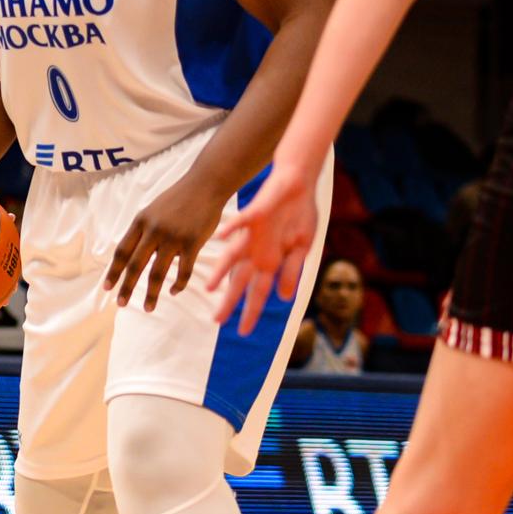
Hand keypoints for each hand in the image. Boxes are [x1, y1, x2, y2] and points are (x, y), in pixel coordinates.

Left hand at [104, 177, 227, 311]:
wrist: (205, 184)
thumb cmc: (178, 199)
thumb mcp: (153, 210)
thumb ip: (143, 231)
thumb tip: (131, 255)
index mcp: (140, 221)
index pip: (122, 251)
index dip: (113, 271)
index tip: (107, 288)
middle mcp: (153, 230)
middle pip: (135, 265)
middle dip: (126, 287)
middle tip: (120, 304)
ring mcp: (173, 237)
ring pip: (157, 272)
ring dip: (151, 293)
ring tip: (148, 308)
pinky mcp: (192, 242)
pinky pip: (183, 270)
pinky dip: (178, 284)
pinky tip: (173, 291)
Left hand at [208, 164, 321, 335]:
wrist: (298, 182)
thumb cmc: (299, 215)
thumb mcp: (302, 247)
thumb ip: (292, 271)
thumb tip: (284, 298)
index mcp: (269, 260)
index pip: (258, 291)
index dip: (251, 310)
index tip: (242, 331)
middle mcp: (256, 250)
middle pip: (241, 280)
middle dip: (231, 301)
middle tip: (217, 321)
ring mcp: (253, 234)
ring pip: (233, 255)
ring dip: (222, 270)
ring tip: (210, 287)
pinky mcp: (255, 213)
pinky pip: (241, 221)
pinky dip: (233, 228)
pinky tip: (222, 236)